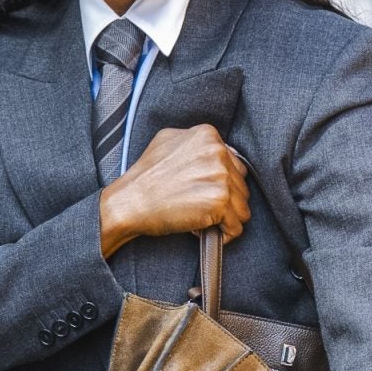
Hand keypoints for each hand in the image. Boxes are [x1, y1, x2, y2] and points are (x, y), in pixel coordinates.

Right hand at [98, 124, 249, 256]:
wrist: (129, 202)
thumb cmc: (144, 178)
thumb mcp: (167, 141)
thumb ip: (195, 142)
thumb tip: (215, 151)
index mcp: (207, 135)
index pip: (234, 165)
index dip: (220, 184)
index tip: (203, 194)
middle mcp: (217, 152)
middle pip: (241, 186)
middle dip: (224, 202)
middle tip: (200, 209)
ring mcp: (221, 177)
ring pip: (242, 207)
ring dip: (225, 219)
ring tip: (202, 221)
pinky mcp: (220, 202)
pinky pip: (236, 226)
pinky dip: (223, 234)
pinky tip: (204, 232)